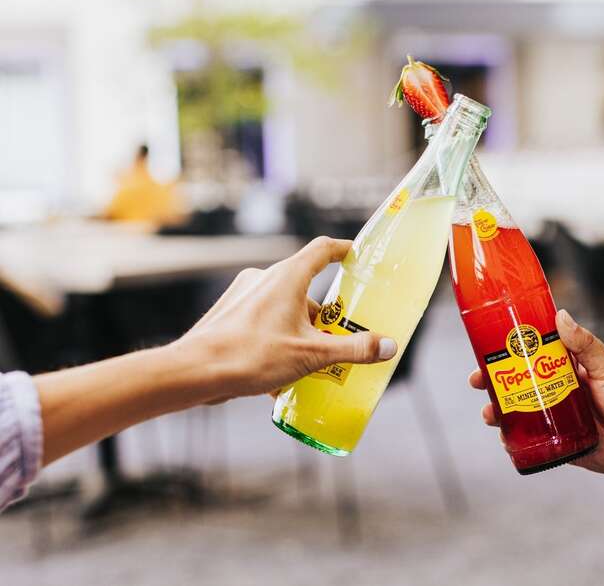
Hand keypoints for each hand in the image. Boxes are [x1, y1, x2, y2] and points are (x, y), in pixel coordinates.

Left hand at [174, 236, 397, 402]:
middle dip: (323, 316)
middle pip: (305, 287)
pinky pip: (263, 321)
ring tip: (308, 365)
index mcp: (287, 277)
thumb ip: (353, 349)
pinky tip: (280, 374)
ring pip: (284, 308)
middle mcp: (264, 278)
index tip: (358, 255)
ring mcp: (243, 295)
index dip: (344, 249)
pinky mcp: (229, 314)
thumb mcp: (312, 355)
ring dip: (300, 332)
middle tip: (338, 338)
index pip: (322, 249)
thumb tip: (388, 346)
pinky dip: (277, 340)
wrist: (194, 372)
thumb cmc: (251, 356)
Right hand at [469, 310, 603, 475]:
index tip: (484, 350)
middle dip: (493, 385)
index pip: (528, 359)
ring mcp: (558, 421)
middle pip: (516, 387)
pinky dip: (515, 442)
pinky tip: (505, 439)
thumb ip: (584, 343)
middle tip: (478, 382)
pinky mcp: (563, 446)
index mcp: (567, 371)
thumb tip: (560, 314)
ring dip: (498, 413)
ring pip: (520, 415)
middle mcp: (558, 394)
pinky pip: (534, 444)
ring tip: (490, 414)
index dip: (504, 355)